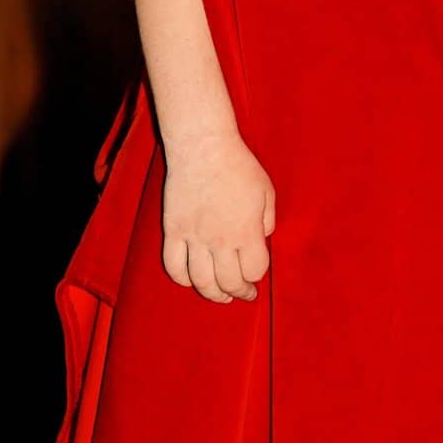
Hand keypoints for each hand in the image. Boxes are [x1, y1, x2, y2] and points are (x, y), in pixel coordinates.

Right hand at [162, 131, 274, 303]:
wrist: (203, 146)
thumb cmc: (238, 165)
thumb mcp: (266, 190)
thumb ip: (268, 220)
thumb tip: (263, 239)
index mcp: (246, 230)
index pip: (254, 270)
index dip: (257, 276)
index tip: (256, 275)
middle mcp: (220, 239)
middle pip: (229, 282)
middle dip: (239, 293)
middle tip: (243, 294)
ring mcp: (194, 237)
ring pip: (201, 281)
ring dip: (212, 293)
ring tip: (220, 295)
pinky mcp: (173, 230)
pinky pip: (173, 266)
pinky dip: (182, 279)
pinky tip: (192, 280)